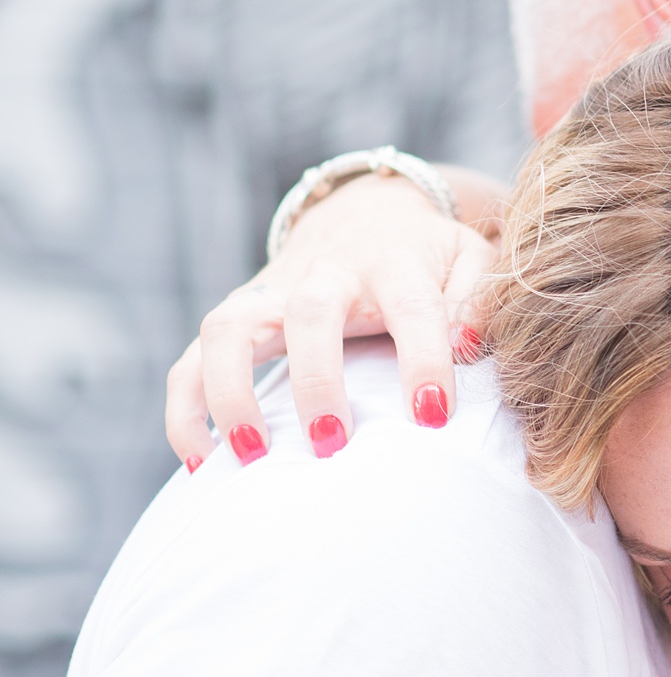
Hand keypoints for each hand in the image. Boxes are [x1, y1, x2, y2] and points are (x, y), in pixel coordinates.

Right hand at [166, 167, 503, 465]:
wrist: (366, 214)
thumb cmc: (427, 258)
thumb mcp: (469, 261)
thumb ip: (478, 301)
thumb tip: (469, 347)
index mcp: (394, 262)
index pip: (413, 306)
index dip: (424, 358)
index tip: (432, 416)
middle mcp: (326, 274)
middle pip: (310, 314)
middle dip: (315, 379)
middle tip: (331, 443)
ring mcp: (271, 294)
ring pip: (228, 329)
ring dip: (231, 392)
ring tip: (251, 457)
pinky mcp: (235, 317)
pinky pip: (190, 360)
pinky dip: (186, 410)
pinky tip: (201, 461)